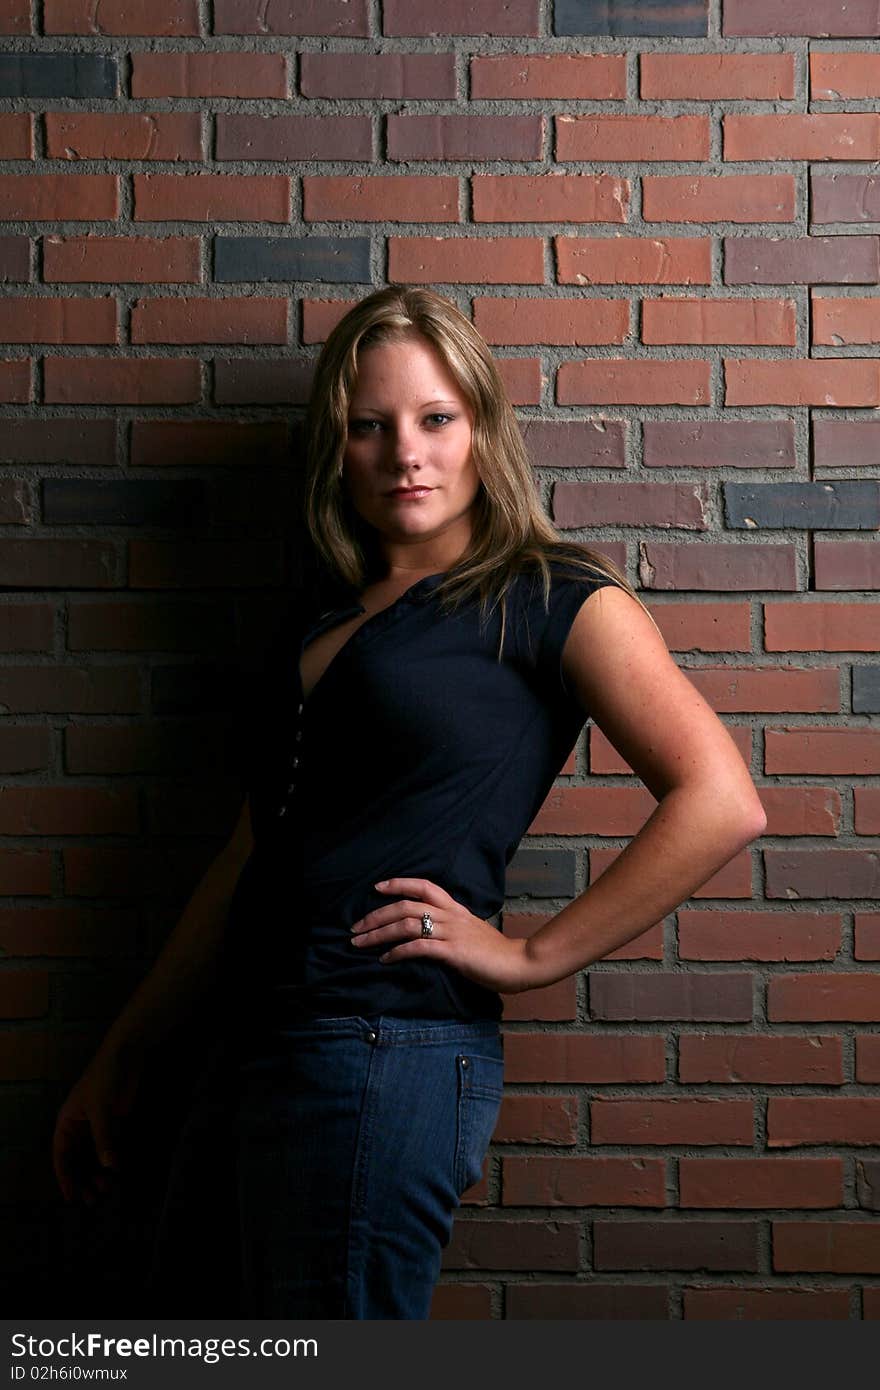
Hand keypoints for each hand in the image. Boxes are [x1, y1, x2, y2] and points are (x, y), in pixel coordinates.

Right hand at [52, 1050, 141, 1205]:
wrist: (127, 1053)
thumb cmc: (105, 1076)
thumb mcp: (100, 1108)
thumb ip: (104, 1137)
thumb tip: (109, 1165)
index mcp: (67, 1121)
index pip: (62, 1155)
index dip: (65, 1177)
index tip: (71, 1196)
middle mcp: (80, 1125)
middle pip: (78, 1159)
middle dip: (84, 1179)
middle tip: (93, 1199)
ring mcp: (98, 1124)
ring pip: (95, 1155)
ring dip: (99, 1172)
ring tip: (107, 1189)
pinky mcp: (115, 1121)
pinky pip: (111, 1145)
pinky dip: (114, 1158)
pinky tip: (119, 1171)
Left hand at [350, 877, 538, 994]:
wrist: (520, 964)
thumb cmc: (496, 953)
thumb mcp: (472, 933)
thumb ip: (452, 929)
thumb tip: (430, 934)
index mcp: (456, 909)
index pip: (425, 886)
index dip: (399, 883)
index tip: (377, 887)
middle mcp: (451, 916)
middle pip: (406, 906)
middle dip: (376, 915)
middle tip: (356, 928)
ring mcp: (452, 933)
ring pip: (407, 925)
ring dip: (379, 934)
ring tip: (361, 944)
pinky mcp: (453, 952)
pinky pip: (418, 947)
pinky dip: (397, 952)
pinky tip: (385, 959)